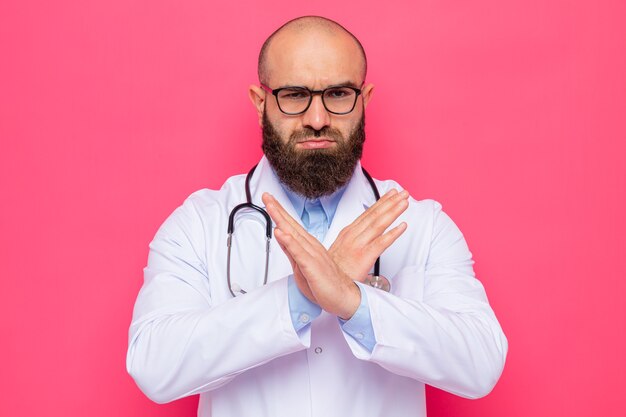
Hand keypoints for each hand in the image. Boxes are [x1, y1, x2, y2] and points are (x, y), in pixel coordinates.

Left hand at [262, 193, 360, 318]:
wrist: (344, 297)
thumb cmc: (325, 283)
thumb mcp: (301, 265)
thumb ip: (290, 249)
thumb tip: (281, 234)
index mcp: (307, 246)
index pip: (290, 225)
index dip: (279, 211)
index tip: (269, 199)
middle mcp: (310, 246)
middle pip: (290, 225)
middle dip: (277, 209)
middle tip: (266, 195)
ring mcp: (312, 255)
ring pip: (293, 234)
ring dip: (281, 219)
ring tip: (271, 206)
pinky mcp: (312, 267)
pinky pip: (299, 253)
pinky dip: (289, 242)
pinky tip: (282, 233)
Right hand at [329, 189, 408, 281]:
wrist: (324, 285)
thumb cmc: (332, 271)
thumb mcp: (339, 250)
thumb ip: (351, 242)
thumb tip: (360, 239)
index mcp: (348, 233)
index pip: (367, 214)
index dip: (381, 202)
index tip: (391, 194)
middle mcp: (353, 235)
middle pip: (374, 215)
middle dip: (390, 202)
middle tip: (403, 192)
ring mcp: (358, 245)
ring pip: (378, 224)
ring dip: (393, 211)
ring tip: (404, 202)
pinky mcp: (363, 257)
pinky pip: (381, 243)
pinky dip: (393, 233)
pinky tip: (403, 226)